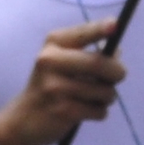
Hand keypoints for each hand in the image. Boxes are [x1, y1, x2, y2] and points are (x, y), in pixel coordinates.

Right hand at [4, 25, 125, 144]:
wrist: (24, 118)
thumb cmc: (51, 84)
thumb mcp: (63, 61)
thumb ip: (90, 53)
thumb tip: (117, 52)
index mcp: (53, 43)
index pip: (82, 33)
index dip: (100, 29)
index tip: (115, 26)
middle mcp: (50, 61)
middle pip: (98, 63)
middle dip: (117, 72)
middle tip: (119, 77)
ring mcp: (55, 87)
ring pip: (104, 90)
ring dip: (109, 96)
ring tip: (97, 97)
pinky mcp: (62, 110)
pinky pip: (99, 110)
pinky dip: (100, 111)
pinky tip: (86, 111)